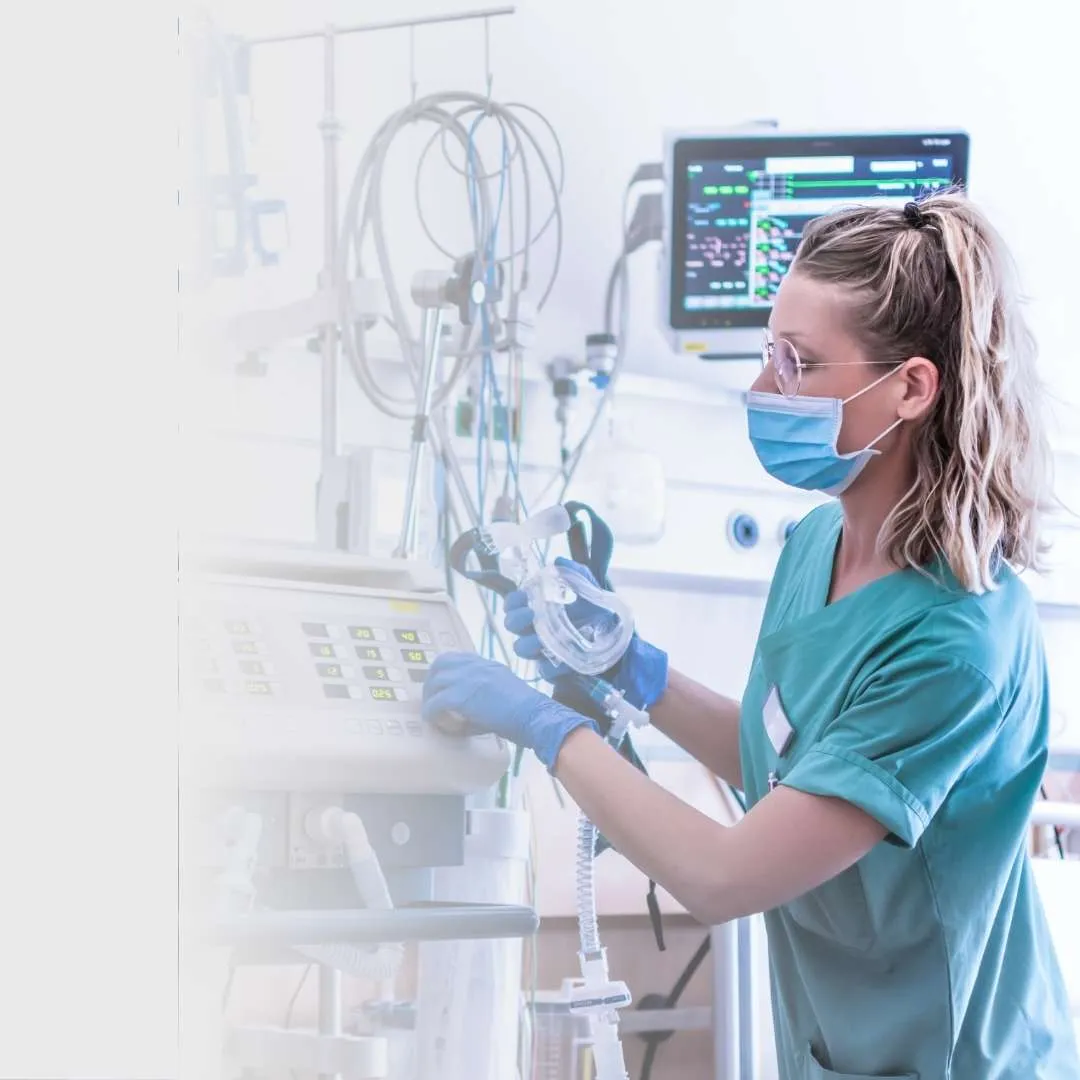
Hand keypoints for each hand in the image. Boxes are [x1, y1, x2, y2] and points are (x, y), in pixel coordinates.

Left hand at [421, 652, 596, 770]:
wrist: (534, 715)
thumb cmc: (526, 712)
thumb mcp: (503, 693)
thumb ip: (484, 695)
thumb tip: (465, 713)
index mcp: (487, 665)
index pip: (459, 658)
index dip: (446, 671)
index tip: (442, 685)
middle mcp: (476, 666)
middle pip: (442, 662)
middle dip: (432, 680)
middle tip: (432, 698)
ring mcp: (468, 678)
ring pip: (436, 680)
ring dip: (431, 696)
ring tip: (433, 712)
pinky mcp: (461, 695)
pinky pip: (436, 703)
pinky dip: (433, 712)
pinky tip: (437, 722)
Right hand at [502, 557, 668, 710]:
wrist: (620, 640)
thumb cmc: (600, 613)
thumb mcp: (590, 590)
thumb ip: (576, 574)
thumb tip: (558, 561)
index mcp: (539, 609)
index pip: (513, 604)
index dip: (513, 600)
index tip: (525, 596)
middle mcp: (536, 629)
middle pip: (511, 625)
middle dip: (517, 619)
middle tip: (532, 615)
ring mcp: (543, 651)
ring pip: (522, 649)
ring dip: (529, 643)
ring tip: (544, 639)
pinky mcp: (555, 671)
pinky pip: (545, 671)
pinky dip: (551, 666)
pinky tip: (564, 659)